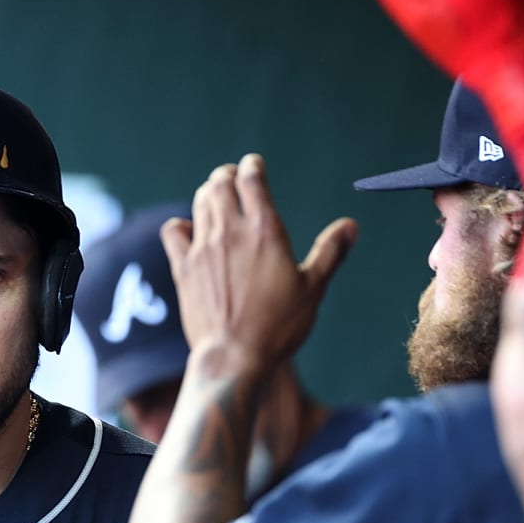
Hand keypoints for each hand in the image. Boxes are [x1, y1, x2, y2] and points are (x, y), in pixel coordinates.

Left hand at [159, 156, 355, 368]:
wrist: (234, 357)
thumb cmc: (279, 326)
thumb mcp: (313, 289)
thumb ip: (330, 252)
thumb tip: (351, 226)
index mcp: (265, 230)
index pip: (252, 179)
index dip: (251, 166)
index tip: (253, 165)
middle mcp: (231, 232)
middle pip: (220, 184)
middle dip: (226, 176)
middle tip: (232, 179)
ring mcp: (204, 248)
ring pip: (200, 202)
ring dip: (207, 194)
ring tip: (214, 197)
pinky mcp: (183, 268)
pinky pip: (173, 232)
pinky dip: (180, 225)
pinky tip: (188, 232)